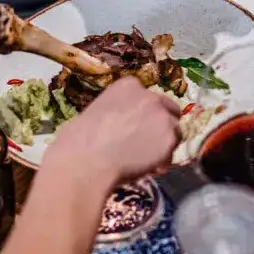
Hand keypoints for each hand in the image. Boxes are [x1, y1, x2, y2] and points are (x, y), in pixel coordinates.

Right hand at [53, 77, 180, 186]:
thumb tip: (122, 125)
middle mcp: (150, 96)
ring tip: (147, 159)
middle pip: (168, 110)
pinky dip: (163, 160)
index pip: (148, 97)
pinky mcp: (170, 138)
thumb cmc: (80, 139)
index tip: (137, 126)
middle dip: (161, 125)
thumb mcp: (97, 111)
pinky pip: (172, 151)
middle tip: (148, 142)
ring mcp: (163, 116)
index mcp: (129, 85)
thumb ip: (118, 111)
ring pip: (174, 131)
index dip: (145, 113)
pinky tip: (148, 168)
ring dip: (163, 143)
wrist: (86, 160)